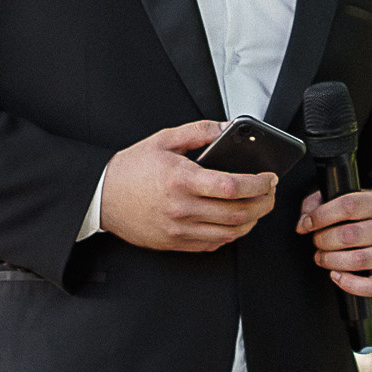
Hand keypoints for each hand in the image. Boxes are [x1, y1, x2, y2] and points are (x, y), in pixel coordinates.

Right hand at [98, 121, 277, 251]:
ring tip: (258, 207)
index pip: (232, 186)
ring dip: (252, 221)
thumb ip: (199, 131)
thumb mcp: (163, 140)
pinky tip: (236, 221)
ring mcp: (178, 229)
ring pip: (230, 232)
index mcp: (181, 180)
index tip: (269, 178)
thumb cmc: (130, 170)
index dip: (258, 184)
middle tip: (270, 193)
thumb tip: (227, 127)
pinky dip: (231, 234)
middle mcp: (181, 208)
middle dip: (264, 203)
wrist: (101, 197)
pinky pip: (213, 244)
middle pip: (238, 213)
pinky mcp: (175, 243)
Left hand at [297, 188, 371, 296]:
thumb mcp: (345, 199)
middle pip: (349, 235)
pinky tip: (336, 275)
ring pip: (357, 260)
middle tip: (317, 241)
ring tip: (323, 257)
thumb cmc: (362, 217)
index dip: (320, 216)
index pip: (349, 205)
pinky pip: (370, 287)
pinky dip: (348, 284)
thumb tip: (304, 222)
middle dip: (323, 240)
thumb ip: (319, 204)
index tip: (306, 224)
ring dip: (330, 261)